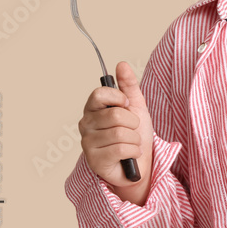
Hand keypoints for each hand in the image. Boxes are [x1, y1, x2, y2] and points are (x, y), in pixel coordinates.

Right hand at [79, 61, 153, 204]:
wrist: (140, 163)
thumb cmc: (136, 134)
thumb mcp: (136, 107)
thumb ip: (129, 86)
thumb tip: (122, 64)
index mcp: (93, 109)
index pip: (99, 94)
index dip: (119, 97)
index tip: (127, 105)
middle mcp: (86, 124)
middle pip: (115, 115)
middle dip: (133, 123)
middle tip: (132, 129)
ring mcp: (88, 143)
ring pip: (120, 133)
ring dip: (135, 139)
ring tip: (131, 143)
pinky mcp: (95, 161)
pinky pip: (121, 149)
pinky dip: (133, 151)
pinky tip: (130, 154)